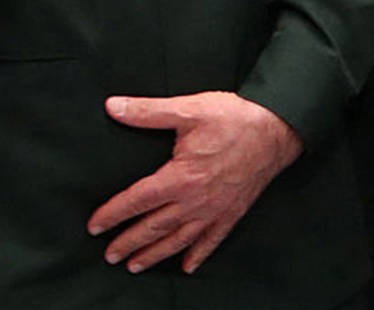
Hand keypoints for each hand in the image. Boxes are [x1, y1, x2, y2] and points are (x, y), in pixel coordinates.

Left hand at [87, 91, 302, 273]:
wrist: (279, 128)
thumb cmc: (236, 118)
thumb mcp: (190, 109)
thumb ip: (149, 112)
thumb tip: (114, 107)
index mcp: (181, 177)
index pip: (138, 200)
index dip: (113, 213)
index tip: (94, 226)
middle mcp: (195, 200)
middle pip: (154, 227)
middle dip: (129, 242)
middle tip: (109, 255)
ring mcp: (215, 209)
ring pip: (179, 239)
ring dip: (155, 254)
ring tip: (136, 265)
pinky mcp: (233, 211)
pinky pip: (213, 240)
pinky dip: (199, 255)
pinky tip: (187, 266)